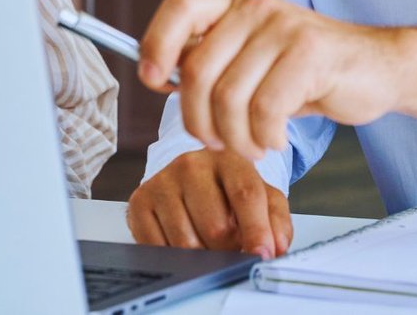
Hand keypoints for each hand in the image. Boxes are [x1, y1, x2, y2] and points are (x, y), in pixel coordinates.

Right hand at [127, 149, 291, 257]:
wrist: (189, 179)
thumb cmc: (228, 191)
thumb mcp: (262, 198)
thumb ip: (276, 221)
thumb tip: (275, 248)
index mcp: (228, 158)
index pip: (246, 195)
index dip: (257, 230)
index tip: (262, 255)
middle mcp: (191, 164)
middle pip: (216, 226)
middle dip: (229, 248)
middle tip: (231, 246)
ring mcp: (162, 182)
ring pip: (187, 243)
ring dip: (203, 256)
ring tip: (208, 243)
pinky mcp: (140, 201)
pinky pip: (158, 247)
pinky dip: (175, 257)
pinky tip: (182, 242)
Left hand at [138, 0, 416, 161]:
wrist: (377, 69)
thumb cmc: (309, 72)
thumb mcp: (254, 59)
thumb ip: (214, 63)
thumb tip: (160, 79)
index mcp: (235, 4)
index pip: (181, 7)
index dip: (156, 42)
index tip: (153, 80)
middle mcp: (255, 7)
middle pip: (197, 71)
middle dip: (198, 121)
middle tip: (218, 142)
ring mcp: (284, 28)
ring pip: (229, 97)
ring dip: (235, 138)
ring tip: (252, 146)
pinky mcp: (310, 54)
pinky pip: (265, 109)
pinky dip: (264, 137)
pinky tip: (276, 138)